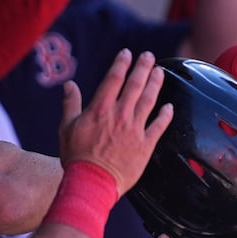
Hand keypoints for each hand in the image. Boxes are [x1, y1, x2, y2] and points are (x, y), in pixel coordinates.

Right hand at [57, 49, 173, 195]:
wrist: (92, 183)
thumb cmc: (76, 157)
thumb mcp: (66, 128)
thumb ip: (70, 104)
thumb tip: (69, 85)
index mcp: (100, 109)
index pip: (113, 79)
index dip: (121, 64)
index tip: (127, 54)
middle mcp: (120, 115)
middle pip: (135, 85)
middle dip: (143, 67)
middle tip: (149, 56)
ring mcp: (135, 129)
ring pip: (149, 100)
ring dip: (155, 84)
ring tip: (160, 72)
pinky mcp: (145, 144)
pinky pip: (159, 126)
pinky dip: (166, 115)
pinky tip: (170, 106)